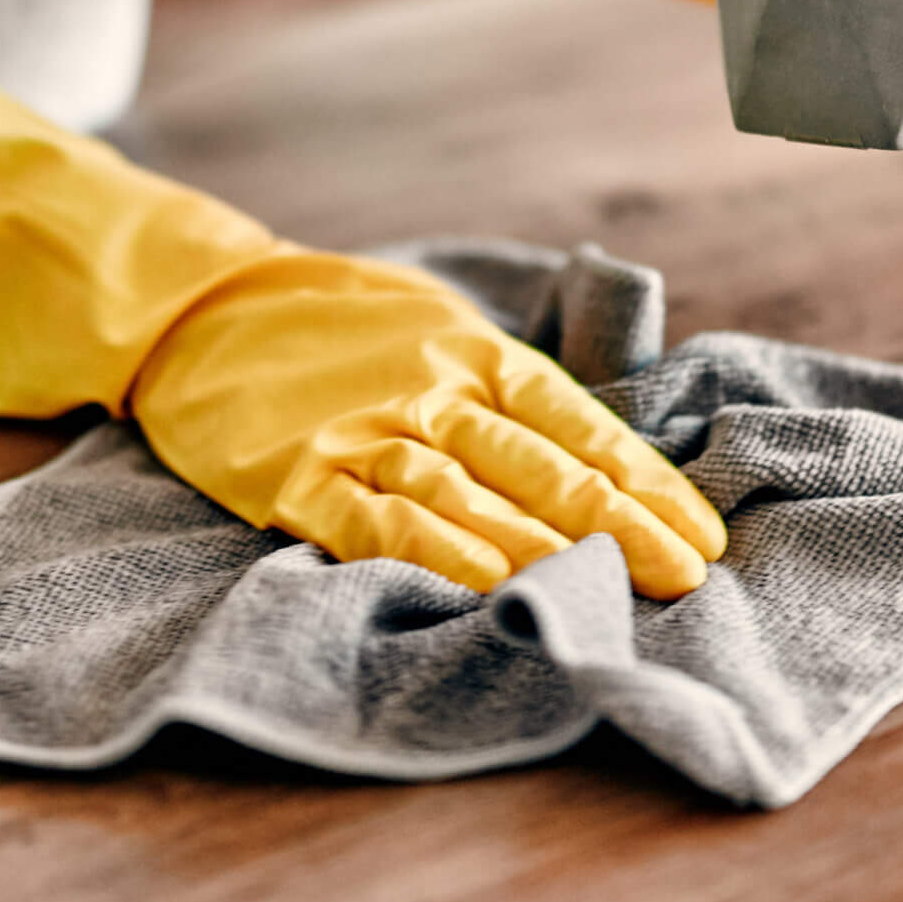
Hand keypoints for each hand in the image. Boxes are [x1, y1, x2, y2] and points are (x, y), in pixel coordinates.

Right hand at [134, 250, 725, 597]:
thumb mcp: (438, 325)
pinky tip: (491, 587)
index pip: (581, 424)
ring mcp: (363, 432)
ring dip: (546, 548)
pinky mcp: (298, 477)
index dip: (646, 483)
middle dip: (622, 525)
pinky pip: (377, 521)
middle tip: (684, 577)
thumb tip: (599, 455)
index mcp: (475, 351)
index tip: (701, 535)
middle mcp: (429, 388)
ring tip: (609, 592)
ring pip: (471, 495)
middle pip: (543, 465)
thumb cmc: (340, 325)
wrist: (201, 309)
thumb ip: (507, 385)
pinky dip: (438, 553)